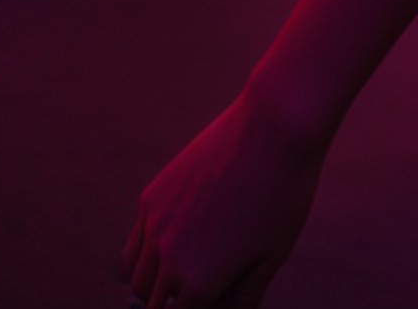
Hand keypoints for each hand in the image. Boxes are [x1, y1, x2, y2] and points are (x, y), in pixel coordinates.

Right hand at [123, 88, 322, 308]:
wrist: (275, 127)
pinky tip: (175, 241)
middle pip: (152, 304)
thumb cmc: (283, 194)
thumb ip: (244, 298)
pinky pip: (134, 243)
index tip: (217, 295)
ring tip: (182, 271)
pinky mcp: (152, 196)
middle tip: (205, 286)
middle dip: (175, 303)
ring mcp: (155, 226)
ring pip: (134, 278)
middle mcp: (168, 259)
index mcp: (199, 284)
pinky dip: (145, 254)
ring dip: (153, 283)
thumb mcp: (272, 256)